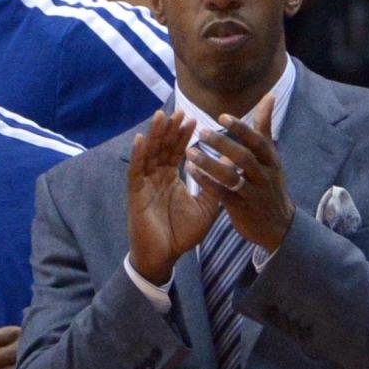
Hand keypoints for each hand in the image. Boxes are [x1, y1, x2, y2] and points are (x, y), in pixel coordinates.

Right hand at [125, 108, 220, 283]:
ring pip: (149, 154)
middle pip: (163, 148)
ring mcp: (144, 185)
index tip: (194, 118)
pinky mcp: (135, 195)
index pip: (177, 152)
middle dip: (171, 130)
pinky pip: (135, 171)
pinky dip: (138, 155)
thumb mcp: (206, 207)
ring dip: (155, 135)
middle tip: (180, 111)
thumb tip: (233, 165)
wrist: (164, 257)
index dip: (184, 135)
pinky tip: (141, 139)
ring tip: (162, 116)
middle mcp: (156, 178)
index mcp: (171, 179)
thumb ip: (217, 185)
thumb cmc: (182, 234)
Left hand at [187, 95, 292, 251]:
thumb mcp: (271, 156)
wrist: (278, 225)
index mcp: (271, 160)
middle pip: (245, 157)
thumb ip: (265, 127)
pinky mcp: (241, 209)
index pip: (259, 141)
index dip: (242, 128)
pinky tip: (190, 172)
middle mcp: (264, 175)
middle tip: (201, 131)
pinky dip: (206, 182)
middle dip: (223, 143)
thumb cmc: (269, 184)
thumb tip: (269, 95)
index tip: (222, 116)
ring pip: (231, 176)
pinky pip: (221, 194)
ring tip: (189, 152)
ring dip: (209, 163)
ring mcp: (253, 193)